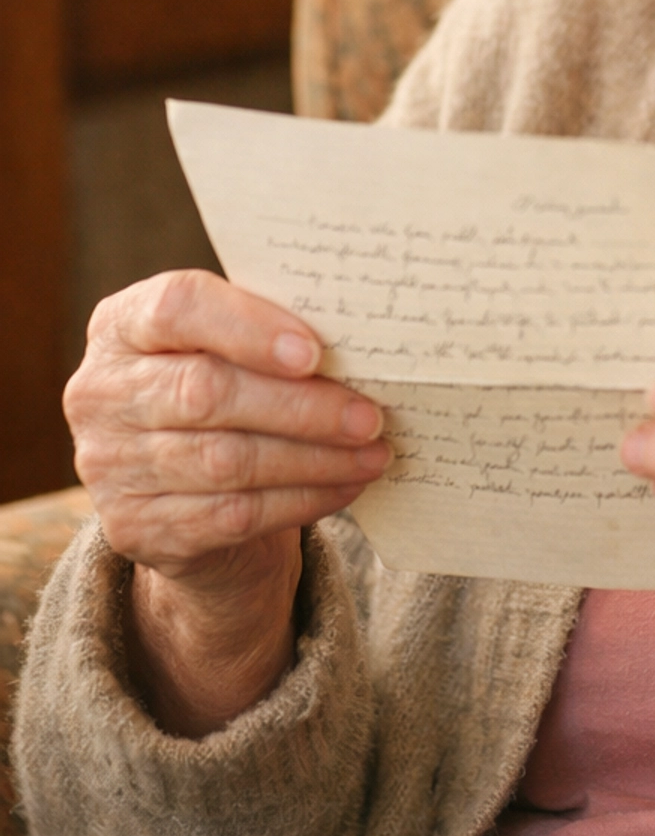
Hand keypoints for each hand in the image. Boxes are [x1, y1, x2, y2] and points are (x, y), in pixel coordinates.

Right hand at [64, 268, 390, 735]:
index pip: (176, 307)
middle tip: (370, 416)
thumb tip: (361, 341)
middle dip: (301, 406)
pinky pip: (231, 514)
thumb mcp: (229, 349)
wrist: (182, 489)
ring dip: (313, 459)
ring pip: (226, 461)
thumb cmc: (223, 389)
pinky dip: (300, 500)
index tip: (314, 351)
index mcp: (121, 324)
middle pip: (207, 393)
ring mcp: (109, 466)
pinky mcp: (134, 528)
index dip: (247, 327)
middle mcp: (100, 392)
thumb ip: (269, 334)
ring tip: (373, 453)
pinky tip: (346, 486)